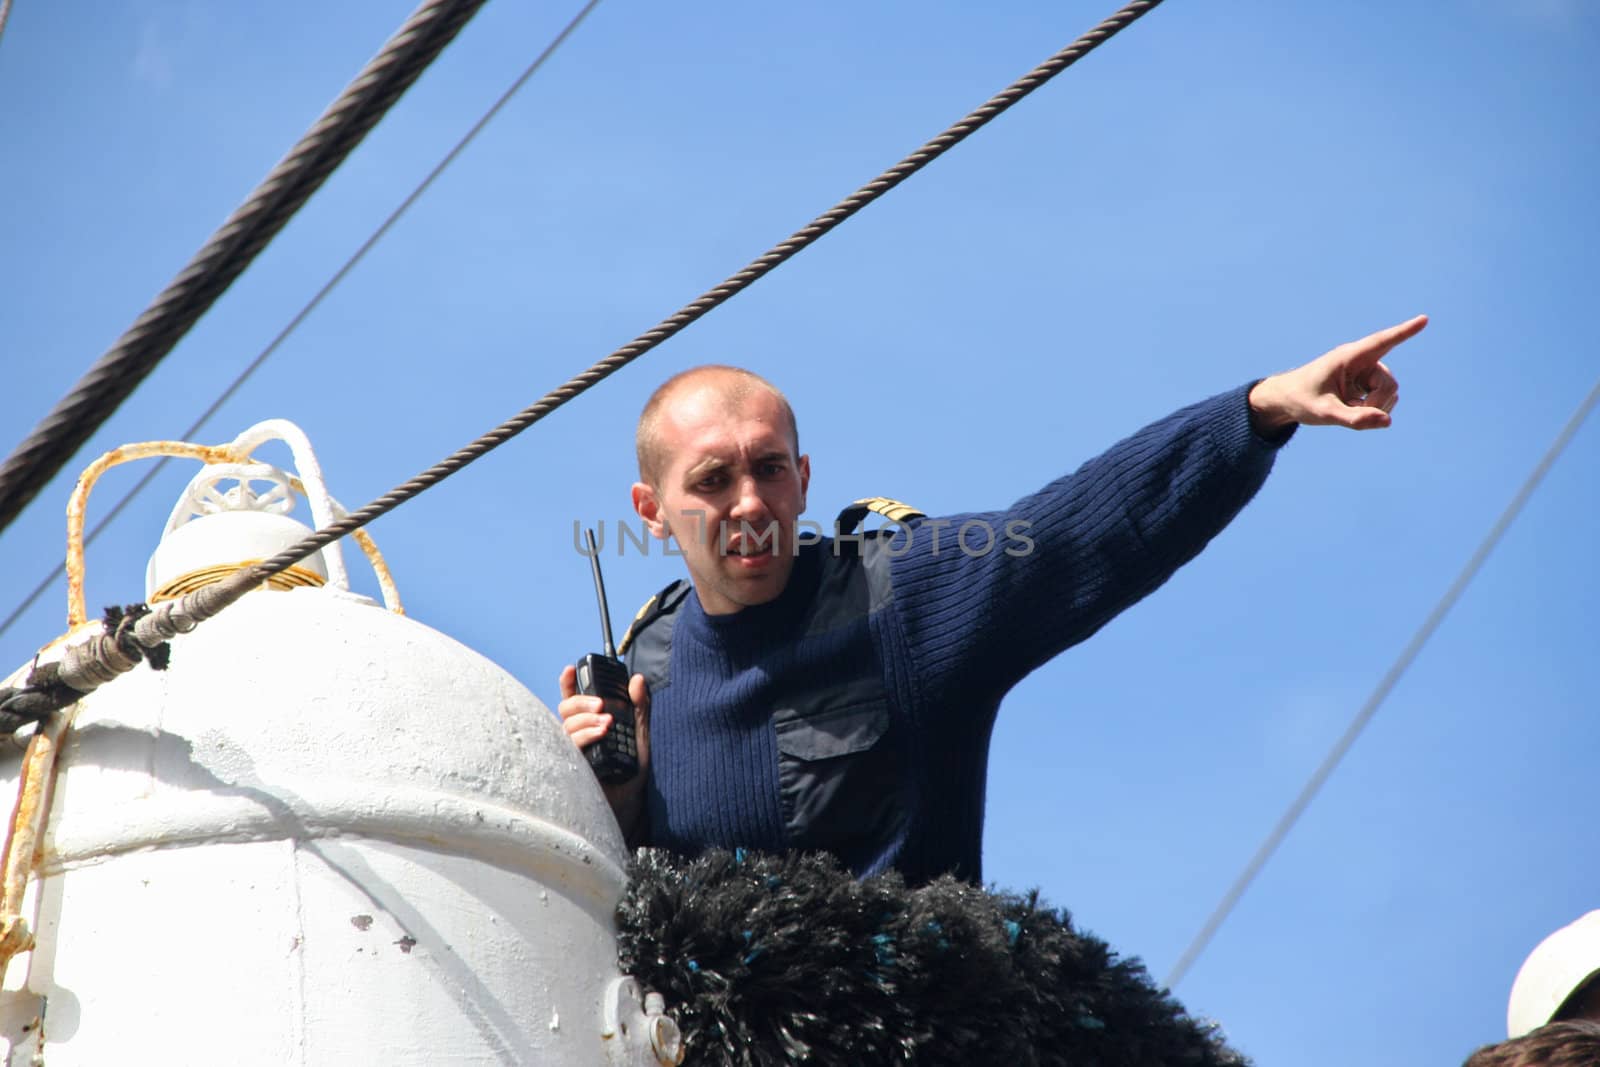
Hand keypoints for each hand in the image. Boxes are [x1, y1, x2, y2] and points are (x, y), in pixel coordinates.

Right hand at [557, 664, 650, 843]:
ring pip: (566, 728)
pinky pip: (569, 748)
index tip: (571, 669)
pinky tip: (599, 734)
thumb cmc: (632, 778)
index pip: (574, 704)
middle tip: (602, 705)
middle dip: (580, 702)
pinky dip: (584, 737)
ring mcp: (571, 755)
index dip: (569, 685)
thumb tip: (637, 680)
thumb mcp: (641, 739)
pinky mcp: (570, 769)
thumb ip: (640, 710)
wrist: (633, 811)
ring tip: (607, 724)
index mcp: (591, 729)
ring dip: (585, 721)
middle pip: (566, 712)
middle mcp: (577, 740)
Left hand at [1249, 314, 1426, 433]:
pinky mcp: (1367, 385)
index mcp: (1349, 357)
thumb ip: (1354, 419)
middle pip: (1389, 385)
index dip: (1404, 332)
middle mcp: (1362, 361)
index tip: (1425, 319)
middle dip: (1377, 404)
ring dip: (1374, 408)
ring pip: (1389, 393)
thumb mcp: (1324, 413)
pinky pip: (1384, 401)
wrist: (1287, 400)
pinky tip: (1351, 409)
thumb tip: (1388, 421)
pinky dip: (1371, 411)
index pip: (1382, 342)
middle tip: (1352, 413)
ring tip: (1346, 409)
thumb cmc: (1302, 400)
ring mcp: (1366, 373)